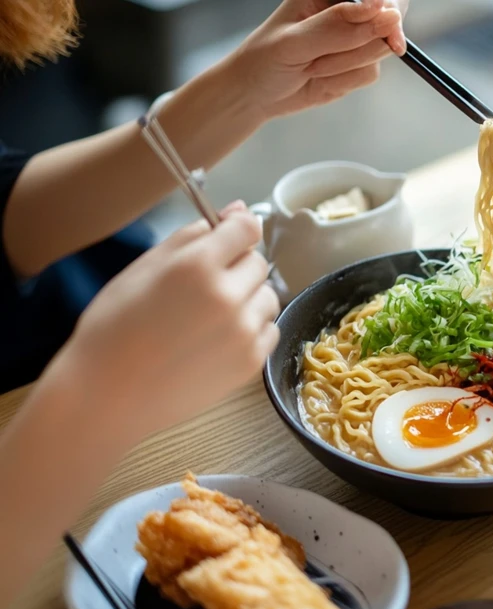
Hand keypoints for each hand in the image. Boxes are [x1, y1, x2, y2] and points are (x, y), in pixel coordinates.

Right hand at [63, 203, 280, 440]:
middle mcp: (229, 296)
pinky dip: (252, 328)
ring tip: (210, 314)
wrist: (106, 396)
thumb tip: (234, 212)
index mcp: (197, 266)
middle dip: (237, 266)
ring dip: (248, 297)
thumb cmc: (113, 328)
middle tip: (203, 285)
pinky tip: (218, 338)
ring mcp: (244, 332)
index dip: (238, 227)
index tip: (227, 233)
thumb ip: (190, 236)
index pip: (247, 228)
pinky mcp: (250, 363)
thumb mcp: (142, 268)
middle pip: (258, 263)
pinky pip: (268, 330)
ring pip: (268, 296)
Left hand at [223, 0, 408, 120]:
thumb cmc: (263, 60)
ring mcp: (354, 38)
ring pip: (380, 50)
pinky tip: (320, 79)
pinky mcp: (357, 64)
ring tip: (313, 66)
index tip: (390, 35)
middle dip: (365, 43)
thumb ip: (339, 27)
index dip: (387, 9)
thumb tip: (385, 16)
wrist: (254, 96)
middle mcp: (344, 10)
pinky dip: (346, 81)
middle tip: (332, 57)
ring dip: (346, 66)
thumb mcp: (295, 42)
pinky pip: (371, 73)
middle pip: (388, 18)